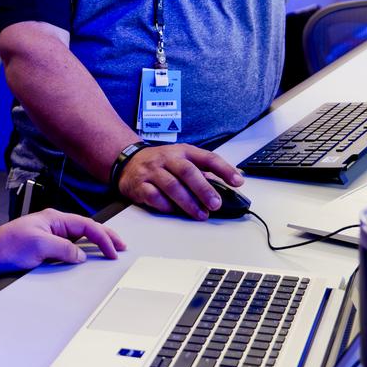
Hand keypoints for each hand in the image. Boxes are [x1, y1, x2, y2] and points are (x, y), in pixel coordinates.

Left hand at [0, 209, 125, 274]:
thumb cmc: (9, 246)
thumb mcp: (39, 246)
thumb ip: (64, 249)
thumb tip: (81, 255)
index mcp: (55, 218)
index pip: (86, 225)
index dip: (103, 238)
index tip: (113, 251)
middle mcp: (54, 224)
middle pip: (86, 228)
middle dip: (106, 236)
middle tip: (121, 246)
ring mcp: (50, 233)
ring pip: (80, 235)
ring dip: (96, 241)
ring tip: (110, 248)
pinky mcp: (46, 244)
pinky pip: (70, 244)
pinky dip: (83, 248)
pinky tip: (88, 254)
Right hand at [118, 144, 243, 219]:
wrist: (127, 161)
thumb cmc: (161, 163)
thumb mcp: (182, 159)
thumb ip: (202, 171)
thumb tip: (229, 185)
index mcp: (183, 151)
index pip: (207, 157)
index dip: (224, 169)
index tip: (238, 181)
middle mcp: (168, 158)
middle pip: (188, 172)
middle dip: (203, 189)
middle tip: (215, 204)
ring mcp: (153, 171)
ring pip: (172, 186)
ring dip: (188, 203)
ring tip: (200, 214)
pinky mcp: (140, 185)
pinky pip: (154, 197)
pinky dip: (166, 206)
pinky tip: (175, 211)